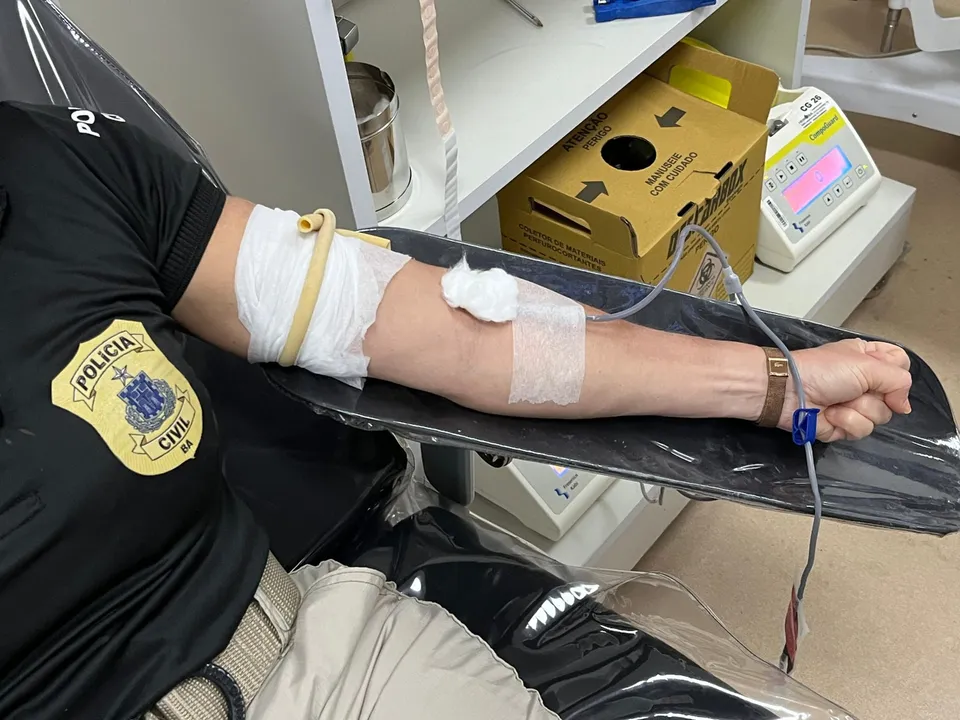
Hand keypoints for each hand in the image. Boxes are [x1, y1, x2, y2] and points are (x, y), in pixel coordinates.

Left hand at [779, 339, 911, 441]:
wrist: (787, 391)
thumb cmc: (822, 370)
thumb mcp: (866, 364)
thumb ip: (898, 381)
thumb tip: (904, 406)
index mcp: (869, 360)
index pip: (901, 367)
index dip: (898, 375)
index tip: (886, 376)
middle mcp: (864, 383)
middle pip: (893, 398)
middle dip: (874, 396)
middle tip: (854, 389)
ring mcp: (853, 406)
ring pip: (879, 418)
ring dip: (857, 410)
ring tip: (837, 401)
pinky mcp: (842, 426)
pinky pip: (861, 431)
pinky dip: (846, 423)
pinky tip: (830, 414)